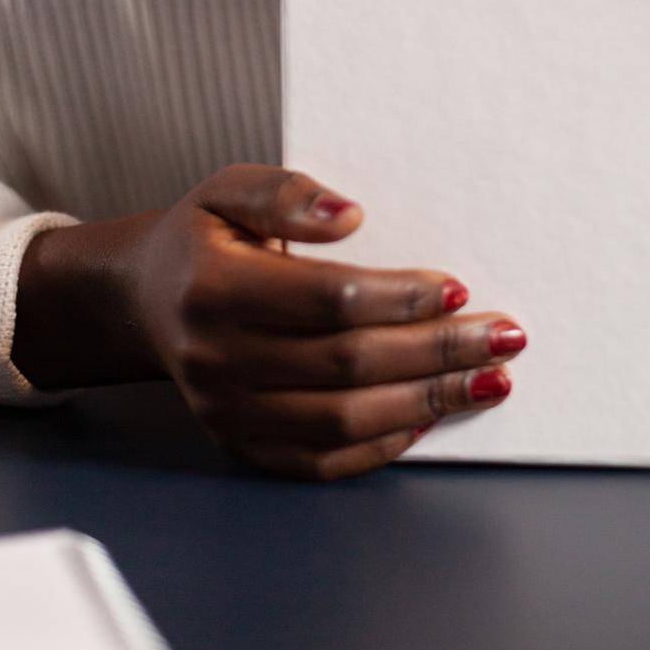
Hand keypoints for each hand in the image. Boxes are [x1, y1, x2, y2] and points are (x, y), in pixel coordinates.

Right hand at [128, 163, 526, 479]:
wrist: (145, 298)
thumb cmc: (203, 235)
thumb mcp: (230, 189)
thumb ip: (287, 193)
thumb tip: (350, 216)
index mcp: (213, 287)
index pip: (325, 299)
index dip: (397, 298)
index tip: (457, 289)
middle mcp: (216, 358)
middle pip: (345, 364)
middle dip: (435, 352)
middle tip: (504, 337)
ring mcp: (226, 411)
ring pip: (341, 420)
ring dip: (425, 402)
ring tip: (488, 381)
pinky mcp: (240, 444)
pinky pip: (319, 461)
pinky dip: (381, 445)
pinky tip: (429, 417)